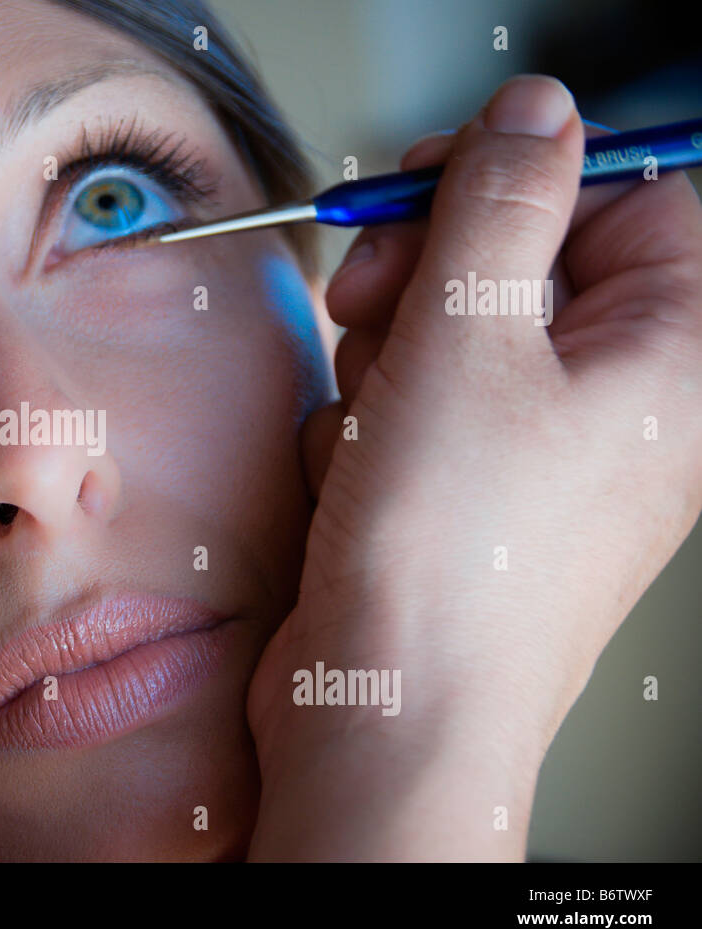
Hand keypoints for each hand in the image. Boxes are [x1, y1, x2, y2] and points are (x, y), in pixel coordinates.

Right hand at [246, 74, 701, 859]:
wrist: (385, 714)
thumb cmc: (448, 567)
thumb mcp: (467, 339)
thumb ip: (499, 203)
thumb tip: (535, 114)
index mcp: (673, 357)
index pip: (627, 200)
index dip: (525, 181)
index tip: (437, 186)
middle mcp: (620, 405)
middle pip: (527, 263)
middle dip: (430, 273)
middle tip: (372, 297)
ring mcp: (542, 453)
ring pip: (455, 334)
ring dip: (386, 355)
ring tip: (366, 418)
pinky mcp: (469, 491)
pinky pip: (418, 405)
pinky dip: (371, 421)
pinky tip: (357, 471)